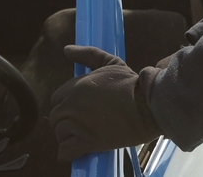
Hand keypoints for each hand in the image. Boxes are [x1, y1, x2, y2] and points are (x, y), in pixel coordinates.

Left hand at [49, 45, 161, 161]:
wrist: (146, 105)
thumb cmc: (130, 84)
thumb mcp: (110, 62)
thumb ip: (86, 54)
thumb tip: (66, 49)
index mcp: (75, 86)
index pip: (56, 99)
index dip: (66, 105)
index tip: (78, 110)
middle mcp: (71, 105)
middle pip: (56, 118)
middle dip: (65, 122)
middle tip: (82, 125)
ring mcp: (77, 124)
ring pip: (60, 134)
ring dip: (68, 137)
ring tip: (83, 136)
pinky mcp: (87, 142)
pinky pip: (65, 151)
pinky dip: (68, 152)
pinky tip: (78, 149)